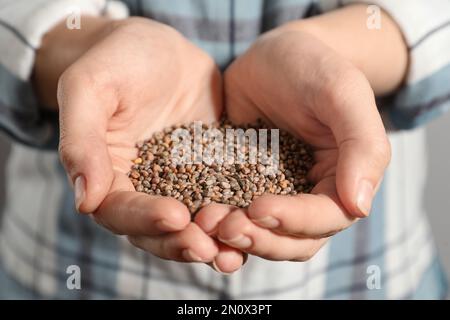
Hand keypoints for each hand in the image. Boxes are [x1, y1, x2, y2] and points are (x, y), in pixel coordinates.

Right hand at [56, 18, 243, 271]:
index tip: (175, 216)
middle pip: (159, 231)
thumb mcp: (89, 89)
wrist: (158, 49)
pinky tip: (258, 222)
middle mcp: (144, 189)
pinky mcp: (212, 171)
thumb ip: (81, 141)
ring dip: (214, 242)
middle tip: (210, 248)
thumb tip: (85, 200)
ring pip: (194, 224)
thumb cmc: (117, 62)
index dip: (145, 219)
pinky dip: (238, 215)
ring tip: (236, 252)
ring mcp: (180, 183)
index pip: (120, 211)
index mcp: (108, 177)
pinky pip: (224, 198)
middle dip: (183, 242)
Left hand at [195, 25, 390, 260]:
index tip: (259, 208)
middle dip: (260, 240)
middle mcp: (309, 195)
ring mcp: (273, 194)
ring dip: (234, 239)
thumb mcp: (342, 93)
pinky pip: (230, 214)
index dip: (295, 221)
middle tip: (226, 226)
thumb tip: (360, 207)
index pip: (326, 218)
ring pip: (260, 235)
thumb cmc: (312, 67)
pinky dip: (215, 225)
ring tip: (205, 223)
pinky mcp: (240, 187)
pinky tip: (194, 219)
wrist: (271, 58)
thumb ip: (362, 145)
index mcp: (342, 180)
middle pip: (292, 240)